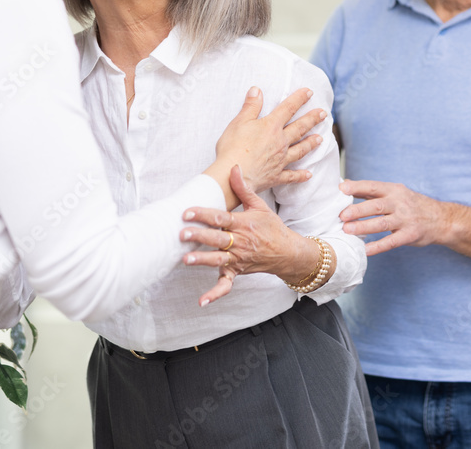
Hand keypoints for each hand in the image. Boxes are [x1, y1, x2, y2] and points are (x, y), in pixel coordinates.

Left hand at [181, 166, 319, 306]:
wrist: (288, 252)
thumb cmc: (272, 228)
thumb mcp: (260, 206)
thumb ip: (244, 189)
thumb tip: (234, 168)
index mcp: (243, 224)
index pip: (221, 218)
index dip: (204, 214)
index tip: (187, 211)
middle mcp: (240, 242)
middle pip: (217, 239)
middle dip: (200, 236)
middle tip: (182, 233)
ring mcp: (238, 259)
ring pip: (218, 260)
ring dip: (202, 260)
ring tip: (186, 259)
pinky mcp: (237, 272)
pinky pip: (225, 285)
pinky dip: (215, 294)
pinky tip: (202, 301)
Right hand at [209, 87, 325, 204]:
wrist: (231, 175)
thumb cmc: (232, 148)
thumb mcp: (239, 122)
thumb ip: (250, 106)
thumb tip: (257, 90)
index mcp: (271, 127)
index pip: (288, 108)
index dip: (299, 99)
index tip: (310, 92)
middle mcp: (280, 142)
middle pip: (300, 128)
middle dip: (312, 119)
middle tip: (324, 113)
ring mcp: (280, 160)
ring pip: (300, 150)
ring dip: (311, 144)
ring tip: (320, 139)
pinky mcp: (276, 176)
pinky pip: (292, 176)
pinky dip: (301, 175)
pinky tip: (309, 174)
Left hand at [339, 180, 448, 255]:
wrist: (441, 219)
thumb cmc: (412, 204)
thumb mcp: (396, 192)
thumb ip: (371, 190)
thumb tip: (345, 183)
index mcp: (394, 190)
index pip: (374, 186)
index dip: (357, 187)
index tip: (341, 188)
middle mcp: (400, 203)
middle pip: (376, 206)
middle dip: (358, 210)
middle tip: (342, 215)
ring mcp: (405, 220)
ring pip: (382, 224)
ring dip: (364, 227)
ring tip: (347, 231)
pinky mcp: (410, 235)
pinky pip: (392, 242)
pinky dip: (378, 246)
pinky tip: (365, 250)